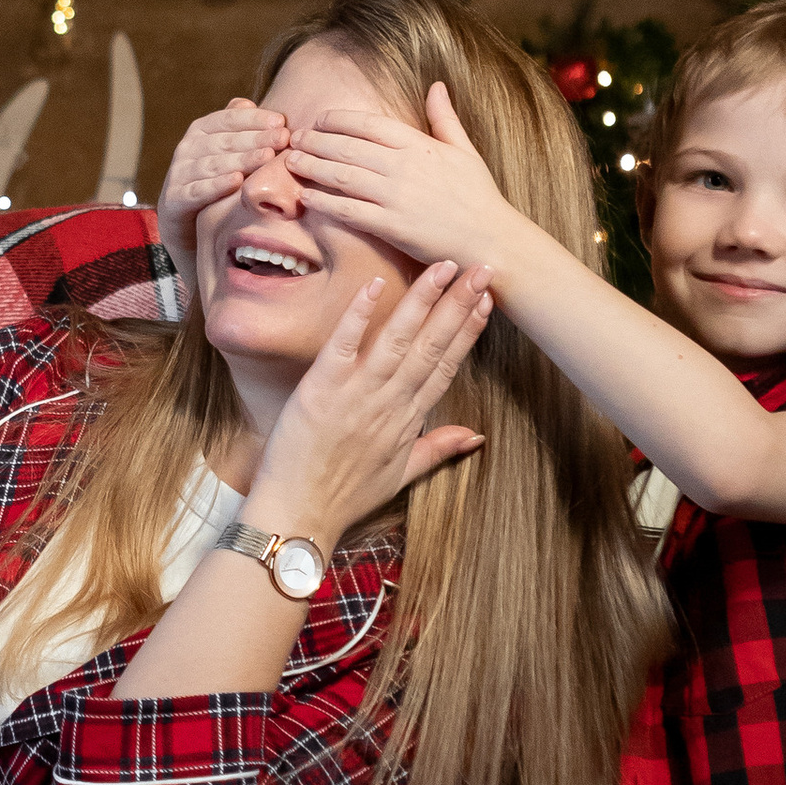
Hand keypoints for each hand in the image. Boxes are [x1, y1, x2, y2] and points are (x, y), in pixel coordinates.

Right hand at [156, 97, 287, 266]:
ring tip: (266, 156)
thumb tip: (247, 103)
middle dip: (256, 138)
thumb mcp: (223, 150)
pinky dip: (217, 185)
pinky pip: (198, 190)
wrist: (182, 219)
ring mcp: (179, 173)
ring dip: (242, 159)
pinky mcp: (175, 198)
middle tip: (282, 138)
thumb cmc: (212, 179)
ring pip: (214, 164)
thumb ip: (234, 127)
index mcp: (200, 130)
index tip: (281, 122)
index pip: (228, 118)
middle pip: (225, 141)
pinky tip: (237, 181)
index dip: (255, 119)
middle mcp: (187, 148)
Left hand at [249, 257, 490, 540]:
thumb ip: (437, 448)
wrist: (298, 516)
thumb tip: (475, 435)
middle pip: (432, 346)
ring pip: (398, 340)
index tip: (487, 301)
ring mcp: (357, 395)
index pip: (446, 366)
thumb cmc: (343, 498)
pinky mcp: (321, 390)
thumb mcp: (399, 475)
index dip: (468, 332)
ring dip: (423, 301)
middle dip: (459, 305)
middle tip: (482, 267)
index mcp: (408, 420)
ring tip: (444, 267)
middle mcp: (389, 403)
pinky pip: (343, 345)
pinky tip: (374, 283)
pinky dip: (359, 315)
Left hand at [283, 80, 519, 276]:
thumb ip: (444, 118)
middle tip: (294, 139)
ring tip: (291, 162)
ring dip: (313, 167)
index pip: (369, 124)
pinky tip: (306, 196)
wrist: (490, 239)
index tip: (319, 119)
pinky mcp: (392, 226)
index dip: (338, 120)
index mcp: (420, 145)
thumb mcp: (465, 150)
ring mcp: (396, 196)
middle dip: (316, 141)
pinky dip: (324, 202)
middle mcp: (404, 167)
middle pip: (348, 148)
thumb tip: (436, 85)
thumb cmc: (478, 195)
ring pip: (343, 176)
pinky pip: (349, 211)